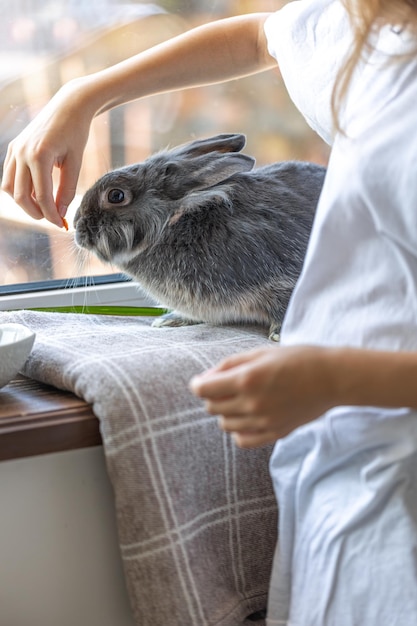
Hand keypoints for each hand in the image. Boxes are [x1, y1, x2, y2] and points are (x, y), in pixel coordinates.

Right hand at [1, 80, 91, 226]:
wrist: (68, 106)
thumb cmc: (76, 133)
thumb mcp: (75, 164)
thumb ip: (67, 190)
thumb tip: (59, 214)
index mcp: (39, 156)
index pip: (41, 196)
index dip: (51, 214)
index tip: (61, 224)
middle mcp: (22, 153)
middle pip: (21, 196)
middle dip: (36, 212)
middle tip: (52, 219)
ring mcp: (15, 149)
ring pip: (9, 188)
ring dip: (24, 202)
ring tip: (44, 207)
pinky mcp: (13, 148)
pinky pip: (9, 176)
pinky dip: (20, 189)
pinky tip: (36, 193)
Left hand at [190, 345, 335, 447]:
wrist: (332, 378)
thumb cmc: (297, 359)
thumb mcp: (260, 353)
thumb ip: (230, 365)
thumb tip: (206, 378)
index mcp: (247, 379)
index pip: (203, 390)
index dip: (198, 384)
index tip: (202, 381)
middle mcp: (252, 403)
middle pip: (211, 407)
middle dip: (212, 396)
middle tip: (226, 386)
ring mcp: (263, 421)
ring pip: (224, 424)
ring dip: (225, 412)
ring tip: (241, 399)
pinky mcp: (275, 433)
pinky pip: (242, 440)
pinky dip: (238, 430)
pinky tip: (247, 417)